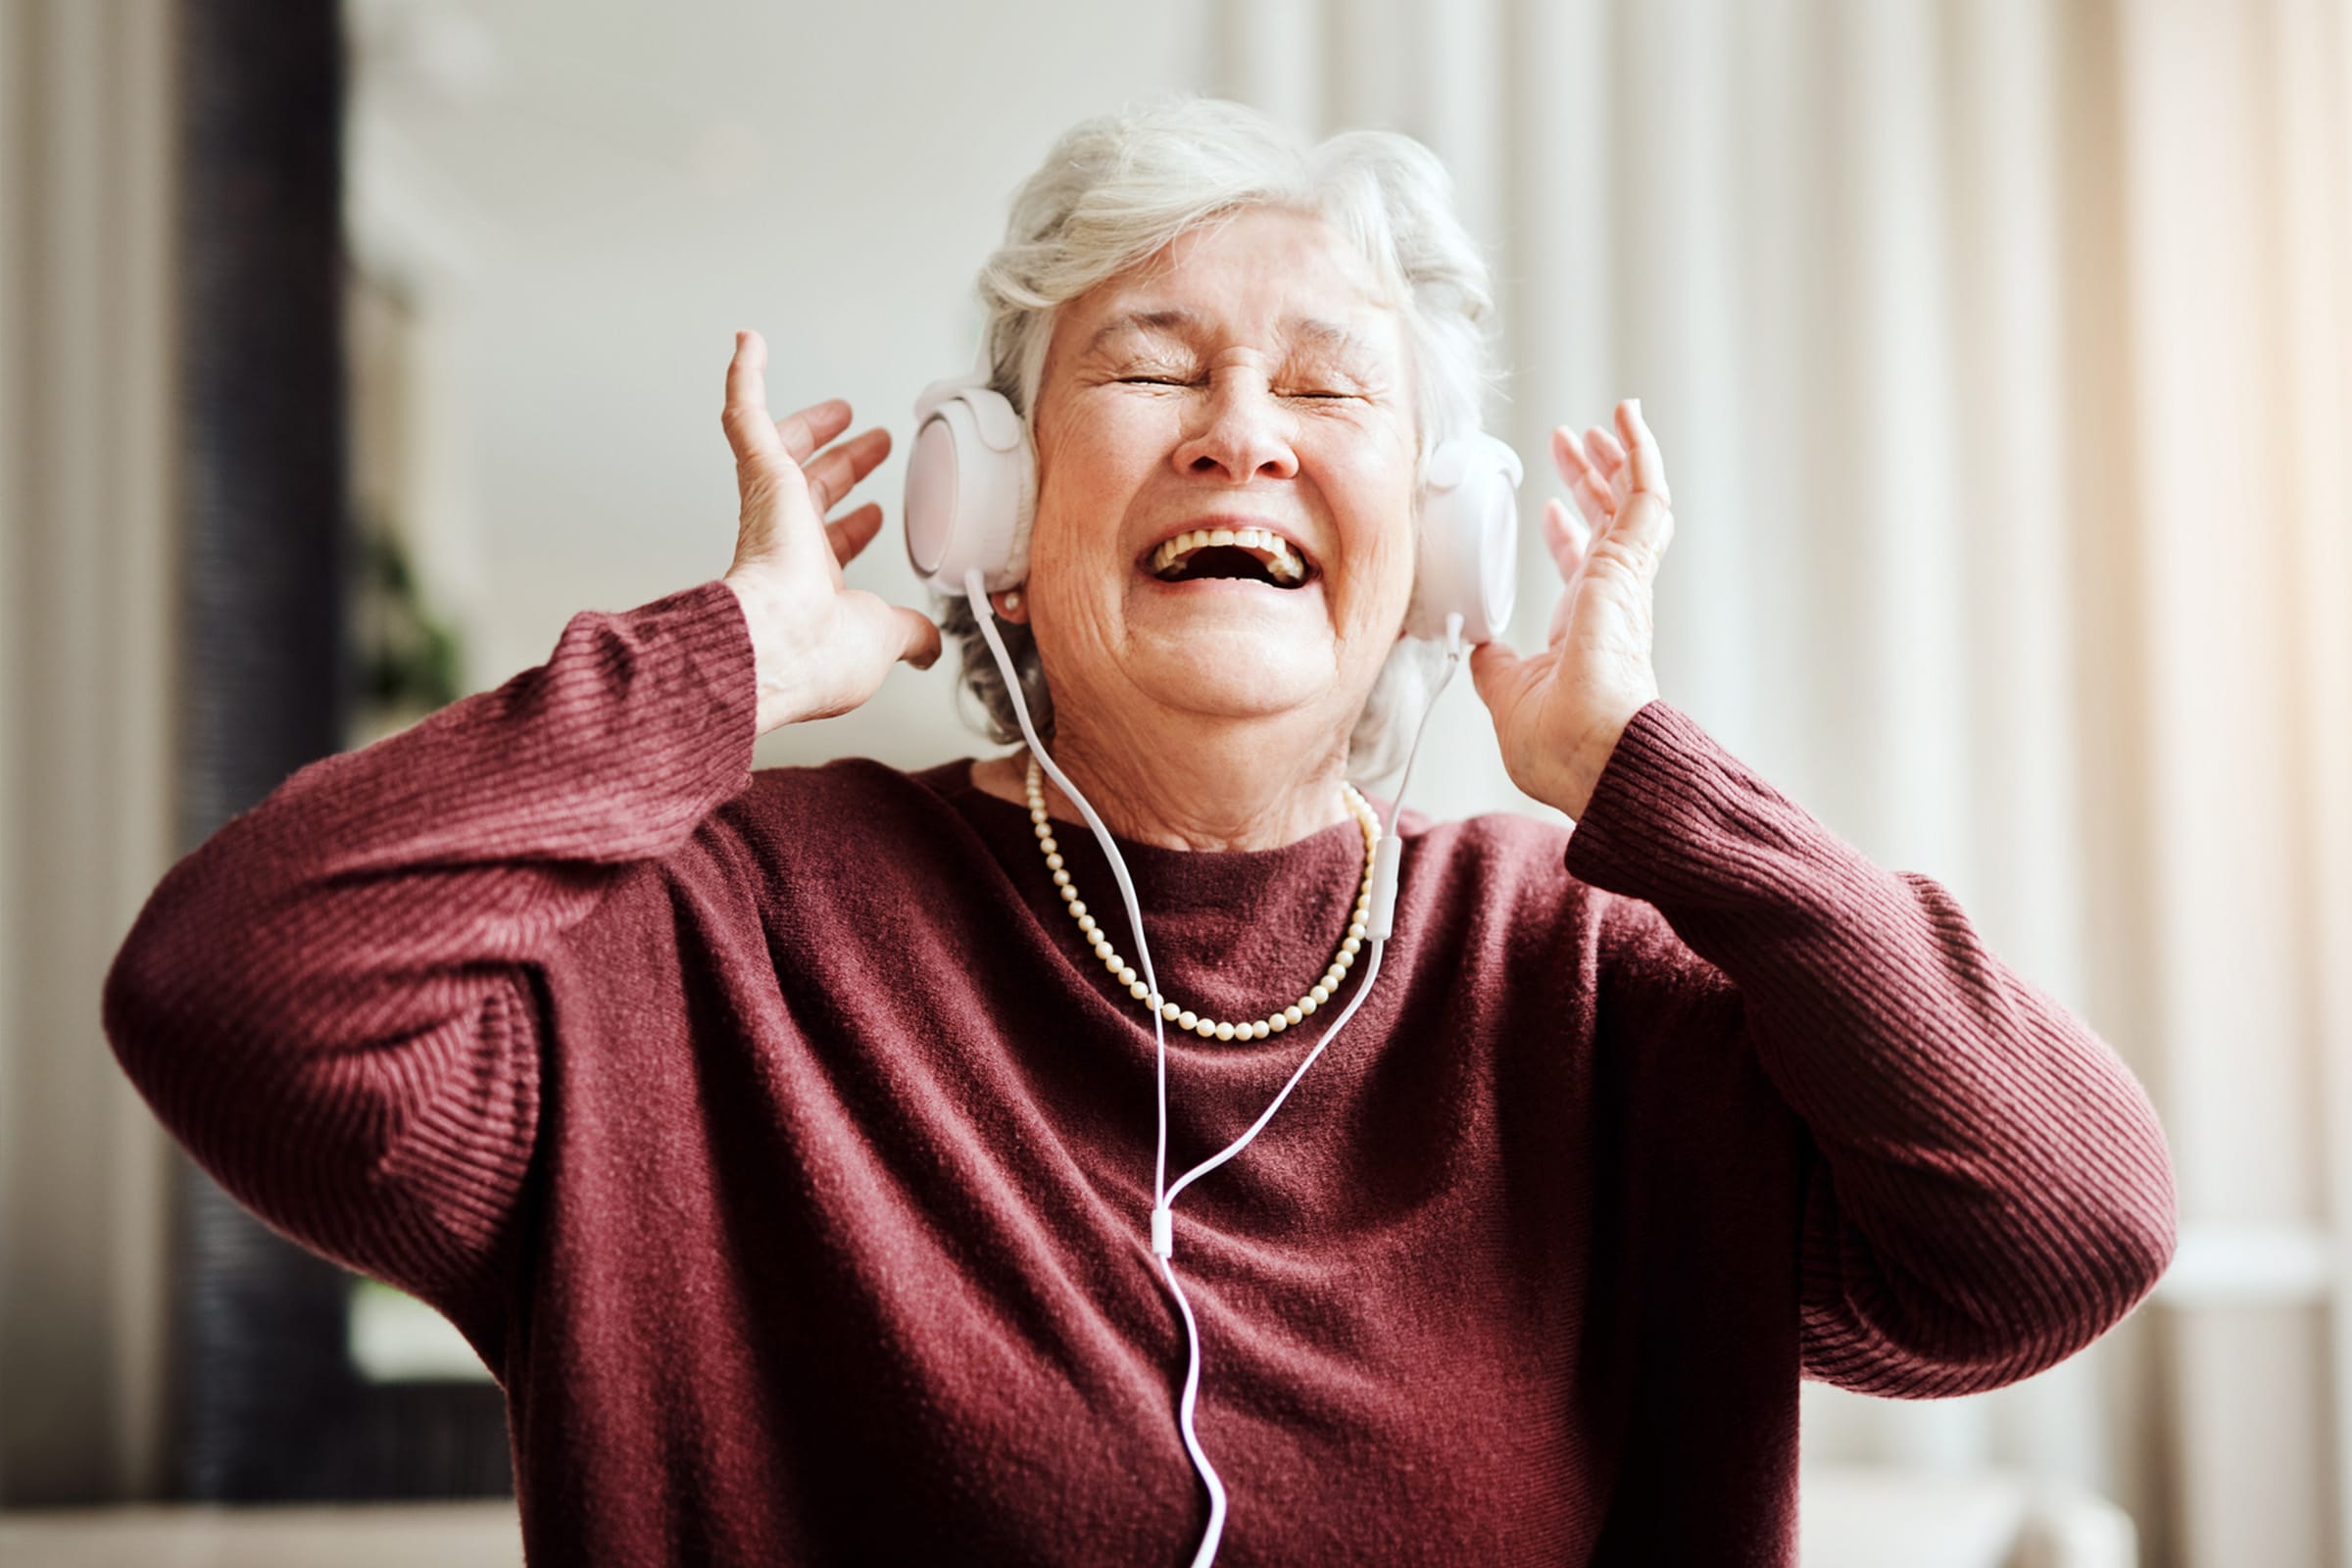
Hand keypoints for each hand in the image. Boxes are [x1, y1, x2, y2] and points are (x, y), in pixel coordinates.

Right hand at [719, 329, 940, 734]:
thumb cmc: (817, 650)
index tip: (877, 514)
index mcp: (809, 582)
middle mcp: (784, 545)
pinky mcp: (761, 476)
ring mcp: (769, 508)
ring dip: (812, 425)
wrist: (781, 641)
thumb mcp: (885, 640)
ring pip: (783, 452)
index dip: (855, 528)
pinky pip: (746, 416)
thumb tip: (929, 646)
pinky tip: (749, 343)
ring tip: (840, 406)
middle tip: (872, 442)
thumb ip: (910, 635)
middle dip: (845, 466)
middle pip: (813, 491)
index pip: (832, 544)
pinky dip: (746, 378)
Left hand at [1469, 399, 1673, 817]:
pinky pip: (1646, 495)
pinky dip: (1639, 452)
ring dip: (1614, 460)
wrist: (1594, 755)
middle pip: (1608, 525)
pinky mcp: (1631, 566)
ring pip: (1632, 504)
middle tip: (1568, 446)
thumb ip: (1492, 666)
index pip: (1581, 570)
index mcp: (1585, 630)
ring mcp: (1626, 584)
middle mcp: (1612, 603)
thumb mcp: (1506, 696)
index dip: (1565, 535)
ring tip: (1601, 423)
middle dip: (1588, 483)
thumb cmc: (1561, 748)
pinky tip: (1625, 417)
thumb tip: (1473, 644)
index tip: (1545, 508)